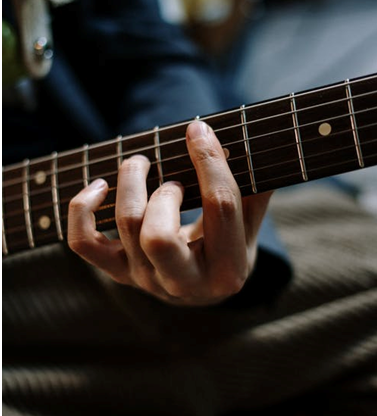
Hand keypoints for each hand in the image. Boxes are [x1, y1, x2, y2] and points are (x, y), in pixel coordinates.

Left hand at [68, 121, 271, 305]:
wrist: (202, 285)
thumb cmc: (228, 246)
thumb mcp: (250, 225)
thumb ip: (255, 189)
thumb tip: (254, 142)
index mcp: (228, 270)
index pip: (220, 208)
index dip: (210, 161)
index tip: (199, 130)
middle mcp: (184, 283)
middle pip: (158, 236)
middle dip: (164, 194)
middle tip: (173, 180)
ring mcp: (147, 280)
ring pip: (126, 225)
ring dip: (131, 182)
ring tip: (142, 165)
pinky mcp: (119, 272)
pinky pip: (84, 243)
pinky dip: (82, 209)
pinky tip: (99, 185)